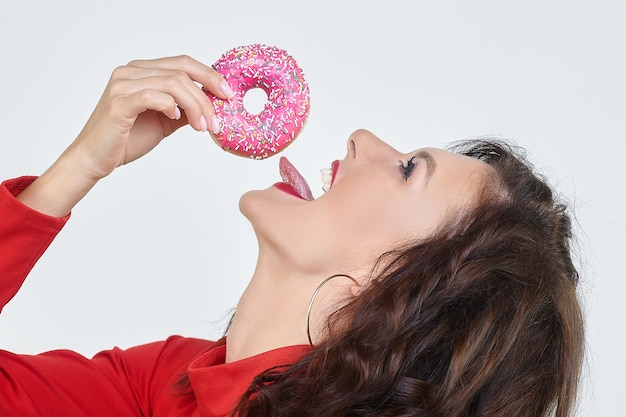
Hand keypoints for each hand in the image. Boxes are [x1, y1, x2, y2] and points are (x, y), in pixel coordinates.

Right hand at [68, 55, 231, 180]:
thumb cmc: (127, 139)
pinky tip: (176, 119)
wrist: (95, 158)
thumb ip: (185, 109)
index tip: (228, 95)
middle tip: (218, 118)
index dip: (209, 76)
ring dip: (195, 106)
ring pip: (172, 83)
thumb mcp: (165, 122)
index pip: (183, 63)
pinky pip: (153, 95)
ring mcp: (123, 84)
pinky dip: (171, 106)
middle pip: (181, 71)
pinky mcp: (118, 102)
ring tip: (202, 127)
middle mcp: (131, 71)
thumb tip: (213, 106)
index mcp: (142, 71)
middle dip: (207, 94)